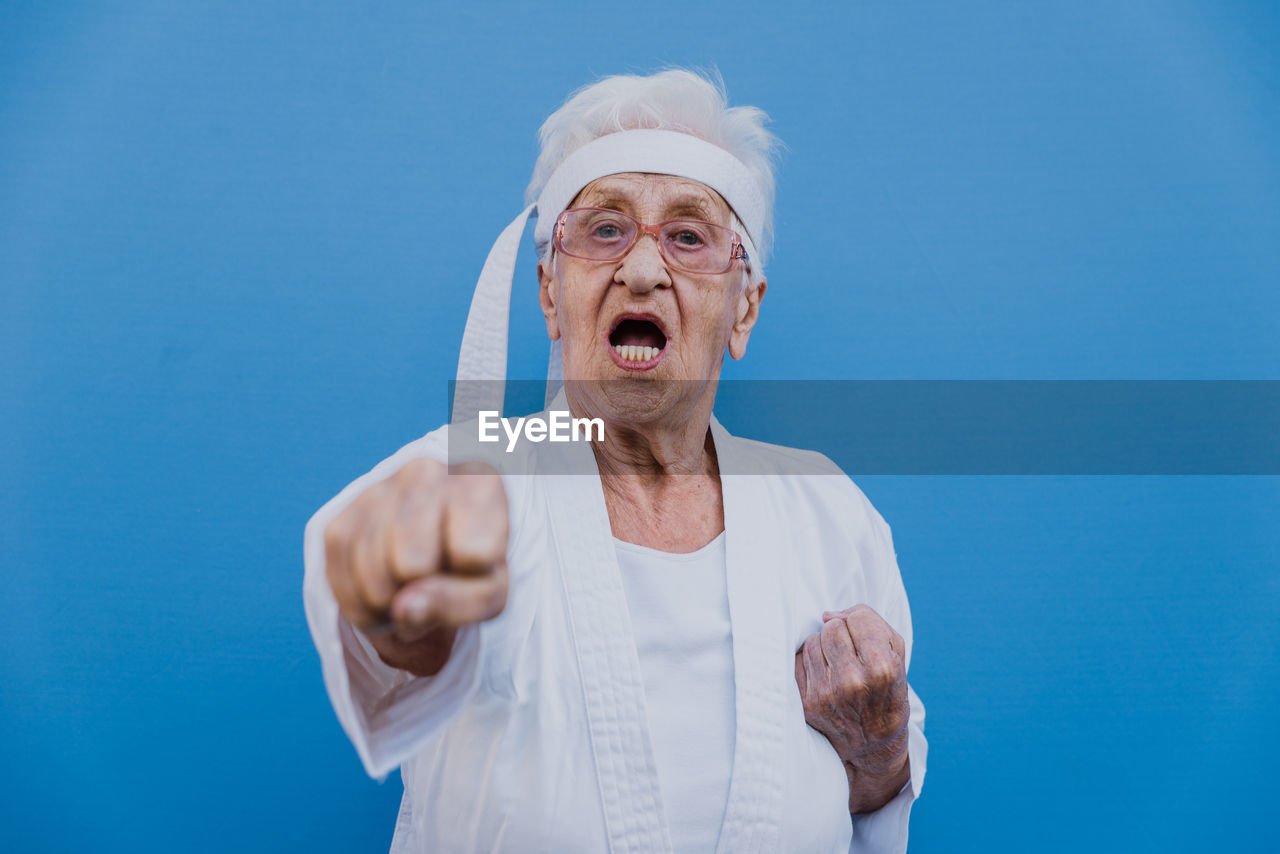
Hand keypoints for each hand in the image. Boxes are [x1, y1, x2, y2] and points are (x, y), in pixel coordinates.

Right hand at [324, 458, 508, 675]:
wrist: (435, 549)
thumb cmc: (473, 566)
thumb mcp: (490, 589)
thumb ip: (461, 602)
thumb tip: (402, 608)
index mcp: (477, 479)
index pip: (471, 553)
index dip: (474, 576)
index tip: (475, 561)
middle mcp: (424, 471)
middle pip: (413, 566)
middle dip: (424, 590)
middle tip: (437, 577)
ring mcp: (375, 490)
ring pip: (374, 580)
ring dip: (392, 606)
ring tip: (412, 587)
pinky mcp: (339, 520)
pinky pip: (342, 587)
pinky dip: (365, 609)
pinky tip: (387, 589)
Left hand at [794, 604, 910, 812]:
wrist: (872, 745)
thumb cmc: (886, 693)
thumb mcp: (896, 657)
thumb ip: (871, 623)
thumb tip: (828, 615)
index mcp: (881, 669)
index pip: (857, 619)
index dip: (861, 625)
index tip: (865, 640)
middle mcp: (852, 682)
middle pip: (832, 628)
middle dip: (840, 635)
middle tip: (850, 653)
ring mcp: (827, 695)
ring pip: (812, 641)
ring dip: (823, 648)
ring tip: (838, 667)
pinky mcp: (807, 703)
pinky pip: (798, 660)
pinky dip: (810, 664)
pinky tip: (824, 677)